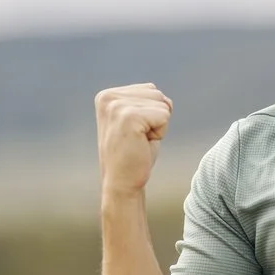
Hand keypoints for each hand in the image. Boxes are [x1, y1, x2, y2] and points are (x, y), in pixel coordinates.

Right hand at [95, 83, 173, 197]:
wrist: (121, 183)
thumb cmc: (133, 155)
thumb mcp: (136, 122)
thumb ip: (145, 103)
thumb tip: (167, 100)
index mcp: (107, 96)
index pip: (150, 90)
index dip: (151, 114)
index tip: (134, 132)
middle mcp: (108, 97)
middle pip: (157, 94)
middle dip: (156, 118)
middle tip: (138, 139)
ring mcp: (117, 106)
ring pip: (163, 104)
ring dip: (158, 126)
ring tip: (139, 141)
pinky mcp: (129, 116)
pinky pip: (164, 116)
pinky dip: (160, 133)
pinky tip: (142, 144)